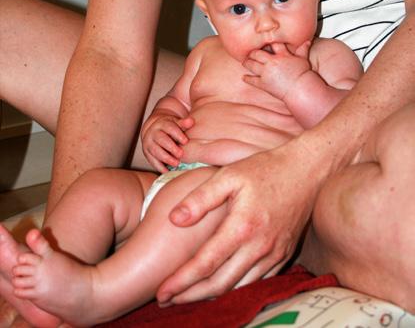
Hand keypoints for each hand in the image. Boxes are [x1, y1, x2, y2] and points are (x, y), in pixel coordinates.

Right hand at [142, 115, 192, 172]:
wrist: (153, 130)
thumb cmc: (169, 128)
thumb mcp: (175, 123)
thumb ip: (183, 123)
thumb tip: (191, 121)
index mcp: (162, 124)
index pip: (169, 128)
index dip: (177, 134)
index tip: (186, 141)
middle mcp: (153, 133)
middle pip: (161, 139)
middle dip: (171, 147)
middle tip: (181, 154)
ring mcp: (149, 143)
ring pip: (156, 150)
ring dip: (166, 158)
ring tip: (176, 163)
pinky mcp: (147, 153)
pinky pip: (152, 160)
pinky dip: (159, 167)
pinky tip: (167, 171)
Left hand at [156, 139, 320, 304]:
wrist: (307, 170)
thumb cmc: (265, 169)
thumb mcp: (229, 175)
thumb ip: (201, 198)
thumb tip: (174, 219)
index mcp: (242, 226)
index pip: (205, 263)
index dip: (181, 281)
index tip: (162, 292)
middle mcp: (259, 246)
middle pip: (220, 284)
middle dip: (191, 296)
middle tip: (167, 300)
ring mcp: (274, 254)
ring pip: (239, 288)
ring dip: (211, 296)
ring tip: (188, 296)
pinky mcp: (284, 255)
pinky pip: (257, 282)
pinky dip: (236, 289)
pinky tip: (221, 286)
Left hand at [243, 42, 310, 99]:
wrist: (301, 90)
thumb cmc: (303, 75)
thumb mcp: (303, 60)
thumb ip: (303, 50)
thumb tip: (307, 41)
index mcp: (281, 55)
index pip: (271, 44)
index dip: (266, 42)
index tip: (263, 43)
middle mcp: (272, 62)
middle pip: (256, 53)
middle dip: (253, 53)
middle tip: (251, 54)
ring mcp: (266, 73)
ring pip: (251, 64)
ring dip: (247, 63)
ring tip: (246, 62)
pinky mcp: (264, 84)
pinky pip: (252, 80)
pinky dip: (247, 78)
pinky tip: (244, 77)